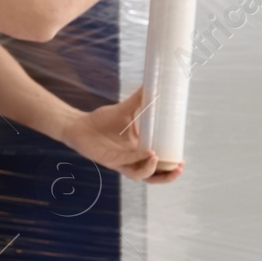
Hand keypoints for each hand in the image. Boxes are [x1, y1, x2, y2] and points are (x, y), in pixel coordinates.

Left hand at [61, 86, 183, 184]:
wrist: (79, 124)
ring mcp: (120, 162)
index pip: (158, 165)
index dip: (171, 167)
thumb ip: (139, 99)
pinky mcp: (109, 161)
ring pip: (140, 175)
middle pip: (153, 176)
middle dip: (167, 175)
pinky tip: (148, 153)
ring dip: (152, 169)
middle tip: (179, 168)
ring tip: (159, 157)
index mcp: (139, 151)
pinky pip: (126, 164)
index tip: (182, 162)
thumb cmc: (102, 120)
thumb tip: (151, 83)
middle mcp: (131, 160)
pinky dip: (138, 159)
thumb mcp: (125, 110)